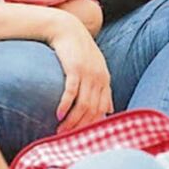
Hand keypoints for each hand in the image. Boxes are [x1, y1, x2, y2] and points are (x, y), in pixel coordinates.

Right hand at [45, 13, 113, 132]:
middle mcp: (99, 78)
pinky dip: (65, 105)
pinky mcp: (75, 68)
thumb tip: (110, 110)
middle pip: (93, 111)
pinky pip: (71, 91)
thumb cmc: (79, 51)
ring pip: (83, 105)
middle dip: (80, 127)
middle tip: (67, 139)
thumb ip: (103, 89)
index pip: (102, 110)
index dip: (92, 125)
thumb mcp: (96, 69)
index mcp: (105, 81)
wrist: (68, 29)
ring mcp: (88, 73)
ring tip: (60, 132)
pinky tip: (58, 115)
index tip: (81, 137)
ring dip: (71, 121)